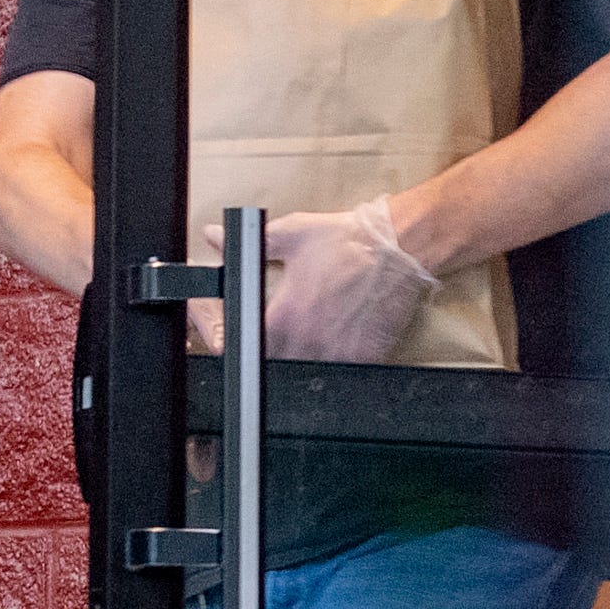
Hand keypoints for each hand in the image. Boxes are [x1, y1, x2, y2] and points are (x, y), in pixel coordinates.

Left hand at [261, 198, 438, 362]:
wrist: (396, 246)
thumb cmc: (346, 239)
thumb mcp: (293, 234)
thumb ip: (252, 245)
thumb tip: (213, 236)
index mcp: (284, 314)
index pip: (251, 348)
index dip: (248, 347)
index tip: (255, 341)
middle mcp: (308, 338)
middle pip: (280, 365)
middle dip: (279, 354)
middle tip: (290, 337)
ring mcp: (337, 351)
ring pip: (310, 373)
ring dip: (308, 361)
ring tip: (318, 339)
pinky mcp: (365, 357)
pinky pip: (345, 374)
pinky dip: (340, 364)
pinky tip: (343, 344)